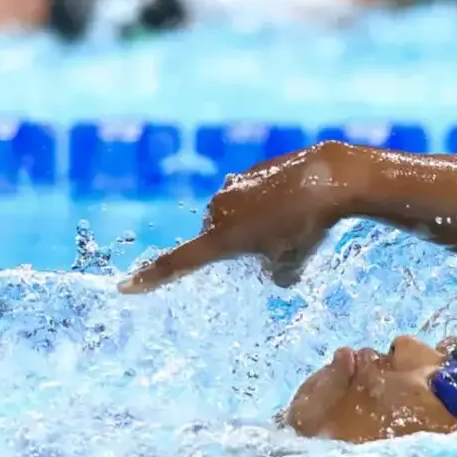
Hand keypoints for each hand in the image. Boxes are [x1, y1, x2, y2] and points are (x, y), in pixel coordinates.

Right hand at [117, 145, 351, 293]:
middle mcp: (219, 209)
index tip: (125, 287)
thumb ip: (275, 273)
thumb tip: (274, 267)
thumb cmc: (309, 227)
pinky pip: (253, 195)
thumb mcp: (293, 264)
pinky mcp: (253, 170)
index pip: (179, 263)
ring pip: (236, 215)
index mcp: (221, 237)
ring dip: (253, 223)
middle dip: (236, 246)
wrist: (331, 178)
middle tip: (274, 251)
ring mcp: (234, 185)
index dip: (152, 277)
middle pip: (216, 237)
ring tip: (292, 225)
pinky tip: (297, 204)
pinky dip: (268, 204)